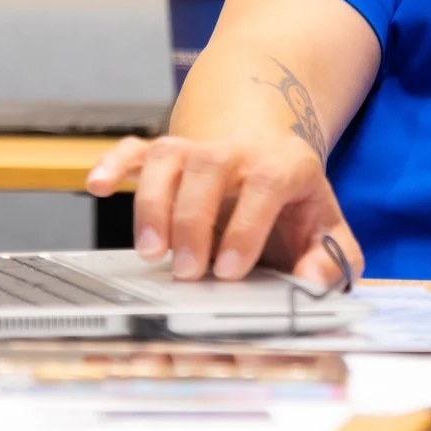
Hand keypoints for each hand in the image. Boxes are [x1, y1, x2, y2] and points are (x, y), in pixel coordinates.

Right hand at [85, 132, 362, 287]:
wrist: (272, 160)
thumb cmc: (298, 207)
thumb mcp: (329, 232)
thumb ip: (332, 261)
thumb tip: (311, 281)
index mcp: (286, 166)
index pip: (265, 184)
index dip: (246, 225)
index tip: (228, 269)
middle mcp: (239, 152)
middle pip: (210, 166)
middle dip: (193, 220)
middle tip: (187, 271)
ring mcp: (199, 150)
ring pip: (169, 156)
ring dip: (153, 201)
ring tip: (150, 250)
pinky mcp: (167, 155)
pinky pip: (135, 149)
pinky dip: (114, 163)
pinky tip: (98, 185)